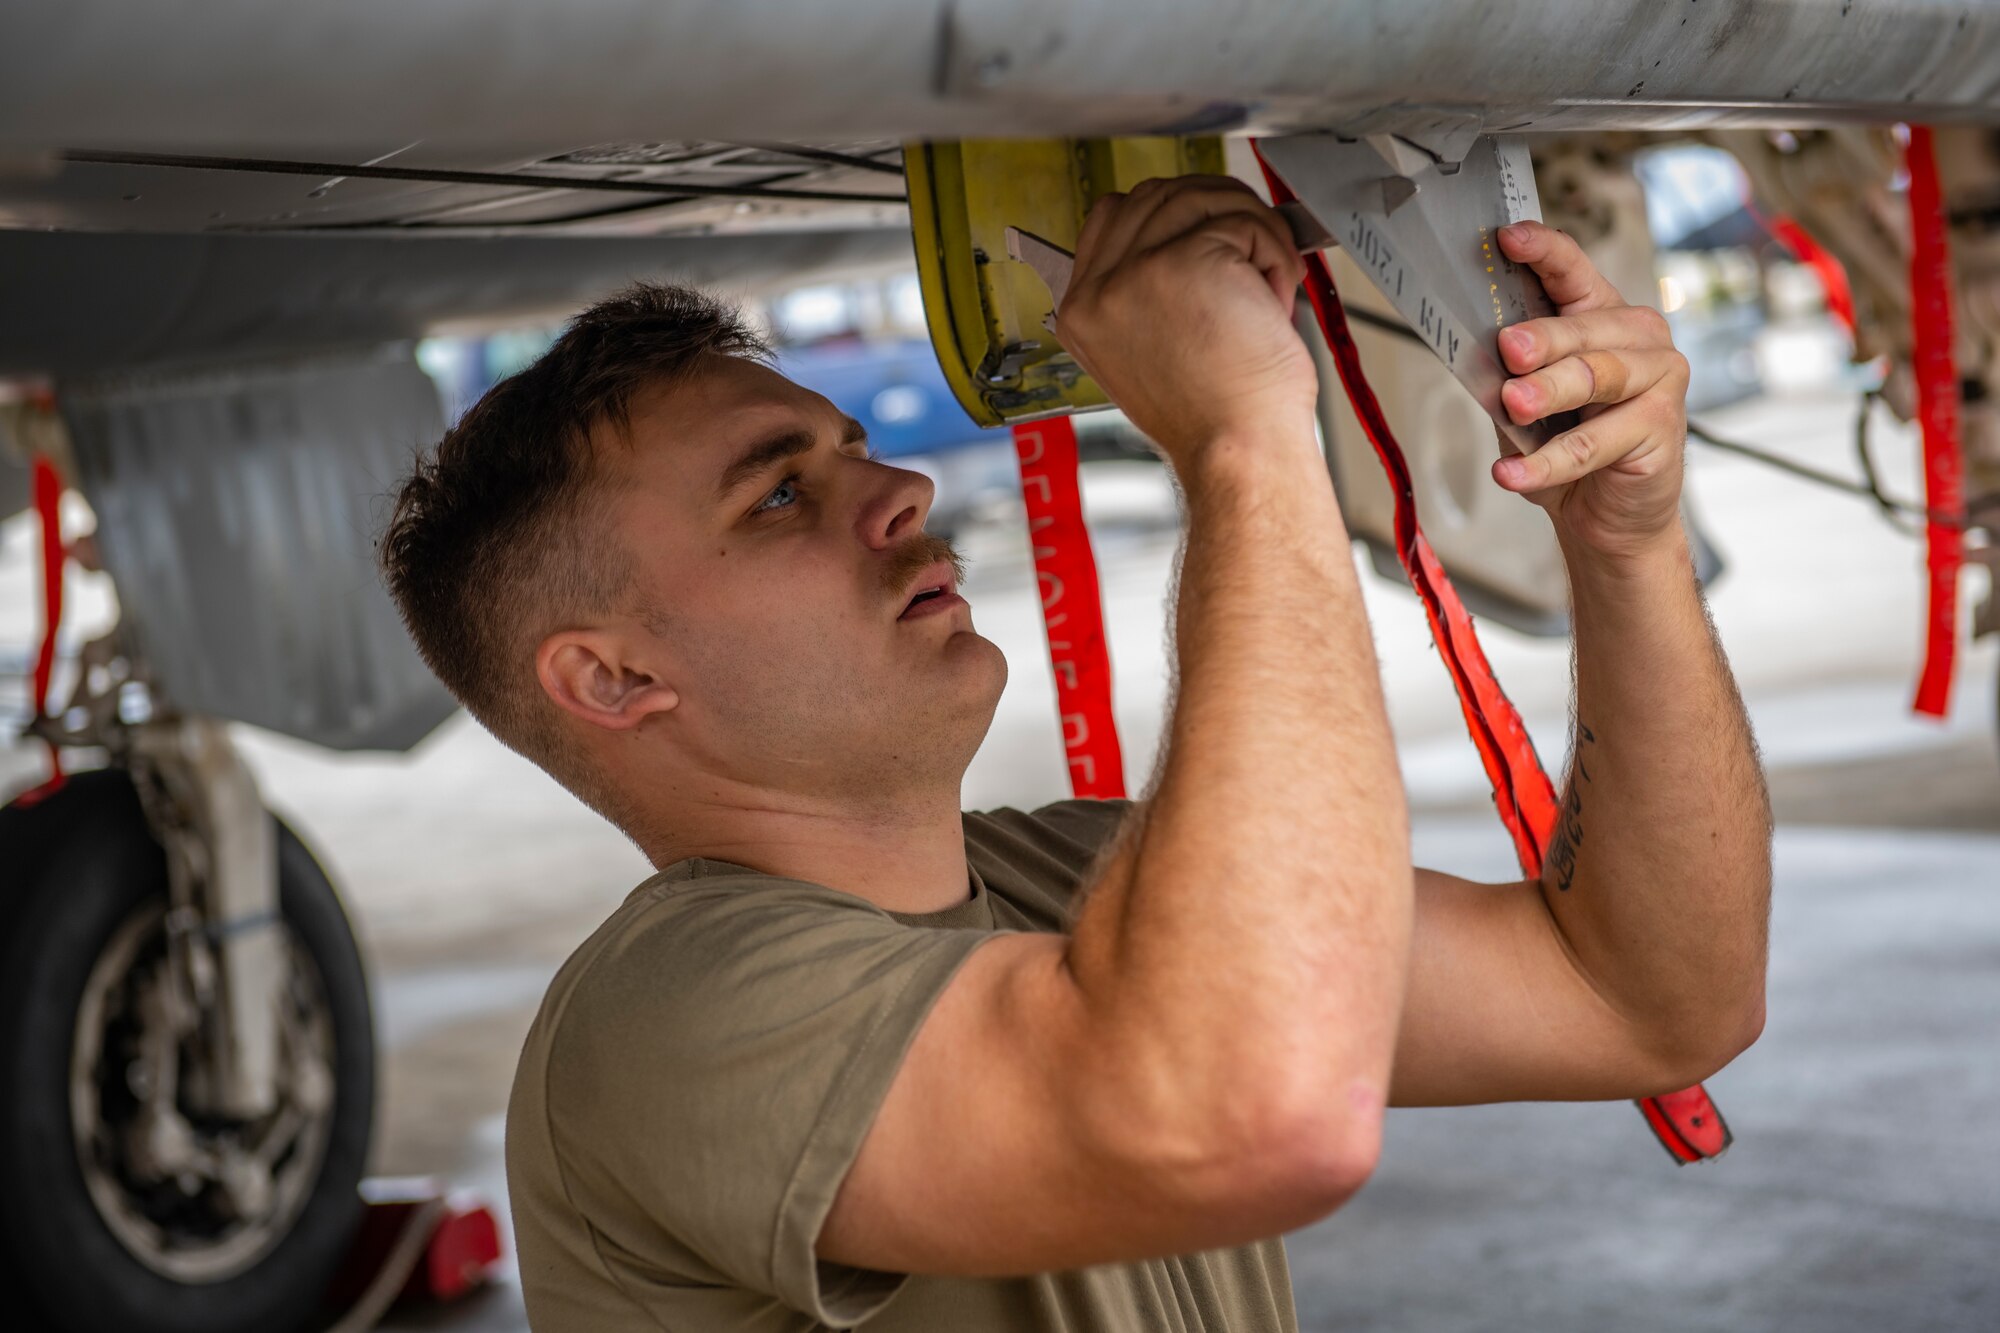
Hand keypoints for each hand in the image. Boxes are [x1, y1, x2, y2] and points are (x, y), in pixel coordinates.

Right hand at [1054, 175, 1316, 469]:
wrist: (1237, 452)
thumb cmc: (1212, 418)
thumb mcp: (1148, 353)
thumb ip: (1143, 294)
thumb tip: (1186, 236)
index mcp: (1081, 313)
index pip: (1110, 217)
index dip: (1168, 214)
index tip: (1207, 229)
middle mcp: (1098, 290)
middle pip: (1156, 196)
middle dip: (1214, 211)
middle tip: (1250, 246)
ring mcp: (1137, 271)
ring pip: (1201, 198)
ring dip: (1252, 229)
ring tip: (1270, 279)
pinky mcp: (1187, 260)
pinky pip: (1243, 221)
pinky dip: (1275, 250)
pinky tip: (1277, 294)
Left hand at [1490, 221, 1689, 560]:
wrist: (1608, 515)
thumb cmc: (1569, 446)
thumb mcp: (1529, 403)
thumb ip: (1511, 372)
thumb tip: (1476, 350)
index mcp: (1603, 317)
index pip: (1573, 272)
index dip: (1544, 252)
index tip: (1508, 238)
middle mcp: (1639, 338)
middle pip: (1583, 329)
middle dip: (1542, 338)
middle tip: (1507, 348)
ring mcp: (1659, 379)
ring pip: (1596, 377)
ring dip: (1549, 391)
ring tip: (1513, 404)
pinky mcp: (1662, 427)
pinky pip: (1592, 444)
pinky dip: (1545, 464)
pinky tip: (1511, 475)